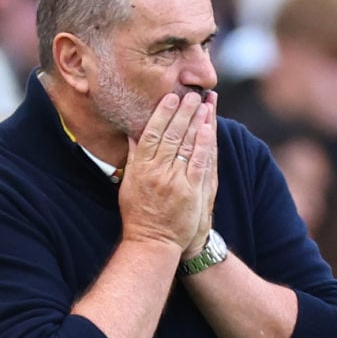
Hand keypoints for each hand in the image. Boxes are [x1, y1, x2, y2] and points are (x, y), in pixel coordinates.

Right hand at [119, 91, 213, 253]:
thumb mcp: (128, 184)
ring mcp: (175, 182)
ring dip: (196, 122)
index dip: (162, 114)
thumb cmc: (138, 213)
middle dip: (183, 112)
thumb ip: (133, 158)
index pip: (151, 133)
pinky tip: (208, 128)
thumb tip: (132, 133)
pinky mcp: (191, 192)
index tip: (170, 97)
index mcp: (140, 168)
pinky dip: (204, 144)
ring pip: (187, 145)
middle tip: (191, 94)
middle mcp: (157, 172)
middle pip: (171, 135)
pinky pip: (199, 162)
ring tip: (203, 104)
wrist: (153, 243)